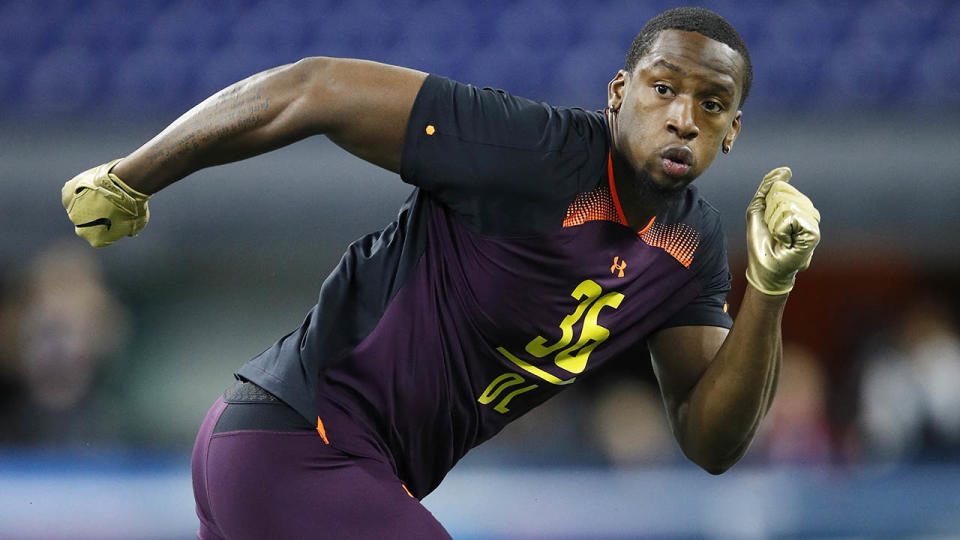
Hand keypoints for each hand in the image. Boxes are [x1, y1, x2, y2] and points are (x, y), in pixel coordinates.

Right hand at [61, 159, 149, 246]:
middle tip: (106, 205)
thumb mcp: (137, 224)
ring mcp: (72, 212)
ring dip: (85, 204)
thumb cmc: (133, 206)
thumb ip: (128, 231)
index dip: (108, 227)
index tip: (114, 217)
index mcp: (97, 240)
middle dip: (94, 217)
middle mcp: (81, 230)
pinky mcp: (67, 196)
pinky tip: (91, 186)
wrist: (123, 185)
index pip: (100, 236)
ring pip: (77, 210)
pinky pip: (71, 196)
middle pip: (86, 225)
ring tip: (100, 194)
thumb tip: (127, 232)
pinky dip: (78, 192)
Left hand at [745, 167, 820, 294]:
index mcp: (797, 204)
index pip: (779, 187)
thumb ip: (768, 187)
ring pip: (787, 205)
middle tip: (773, 231)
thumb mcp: (759, 209)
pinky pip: (792, 217)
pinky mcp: (813, 233)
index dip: (766, 204)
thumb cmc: (761, 240)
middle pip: (782, 194)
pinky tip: (785, 241)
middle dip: (770, 214)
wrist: (763, 266)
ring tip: (779, 237)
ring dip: (774, 223)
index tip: (768, 221)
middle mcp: (808, 211)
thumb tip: (785, 170)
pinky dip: (781, 230)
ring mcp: (812, 222)